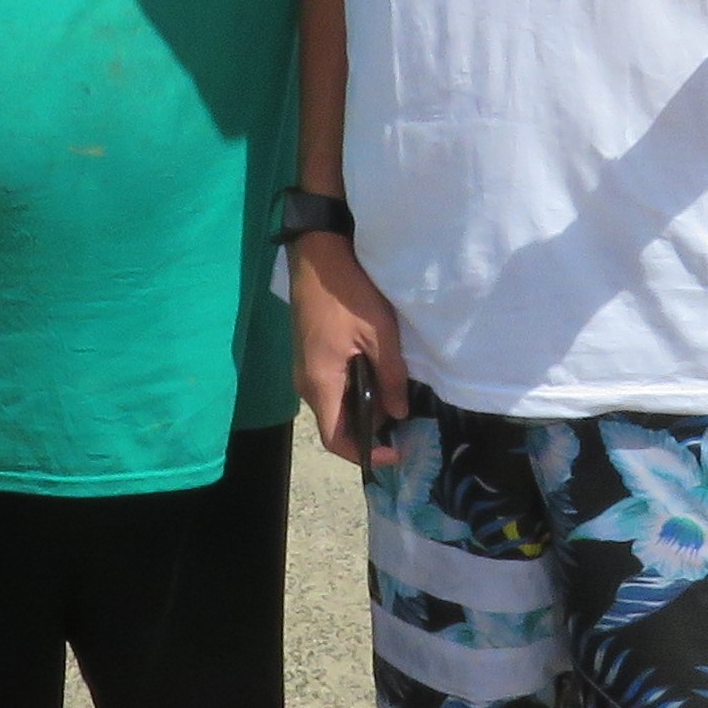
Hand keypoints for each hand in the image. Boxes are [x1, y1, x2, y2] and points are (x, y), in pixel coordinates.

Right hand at [291, 231, 407, 466]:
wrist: (317, 254)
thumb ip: (391, 377)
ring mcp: (305, 367)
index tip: (394, 452)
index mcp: (320, 383)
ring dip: (361, 409)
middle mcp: (306, 382)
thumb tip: (399, 414)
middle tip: (402, 426)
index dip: (363, 453)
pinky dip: (353, 391)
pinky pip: (330, 385)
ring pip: (333, 404)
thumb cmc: (347, 294)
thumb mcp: (379, 335)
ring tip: (394, 401)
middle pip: (334, 423)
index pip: (334, 438)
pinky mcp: (309, 353)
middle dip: (367, 431)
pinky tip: (377, 377)